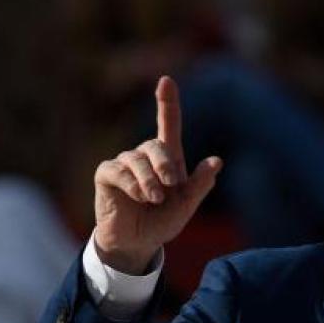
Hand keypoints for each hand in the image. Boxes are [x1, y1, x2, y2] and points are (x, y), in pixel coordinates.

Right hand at [92, 75, 220, 274]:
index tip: (166, 80)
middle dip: (165, 164)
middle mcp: (145, 156)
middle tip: (171, 186)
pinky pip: (118, 171)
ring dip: (149, 181)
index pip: (168, 124)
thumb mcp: (187, 205)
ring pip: (136, 159)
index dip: (167, 102)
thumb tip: (216, 161)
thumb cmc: (163, 221)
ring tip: (154, 199)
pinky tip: (138, 198)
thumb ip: (200, 184)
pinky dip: (131, 185)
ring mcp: (124, 163)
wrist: (138, 242)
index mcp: (168, 159)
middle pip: (156, 144)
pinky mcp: (107, 174)